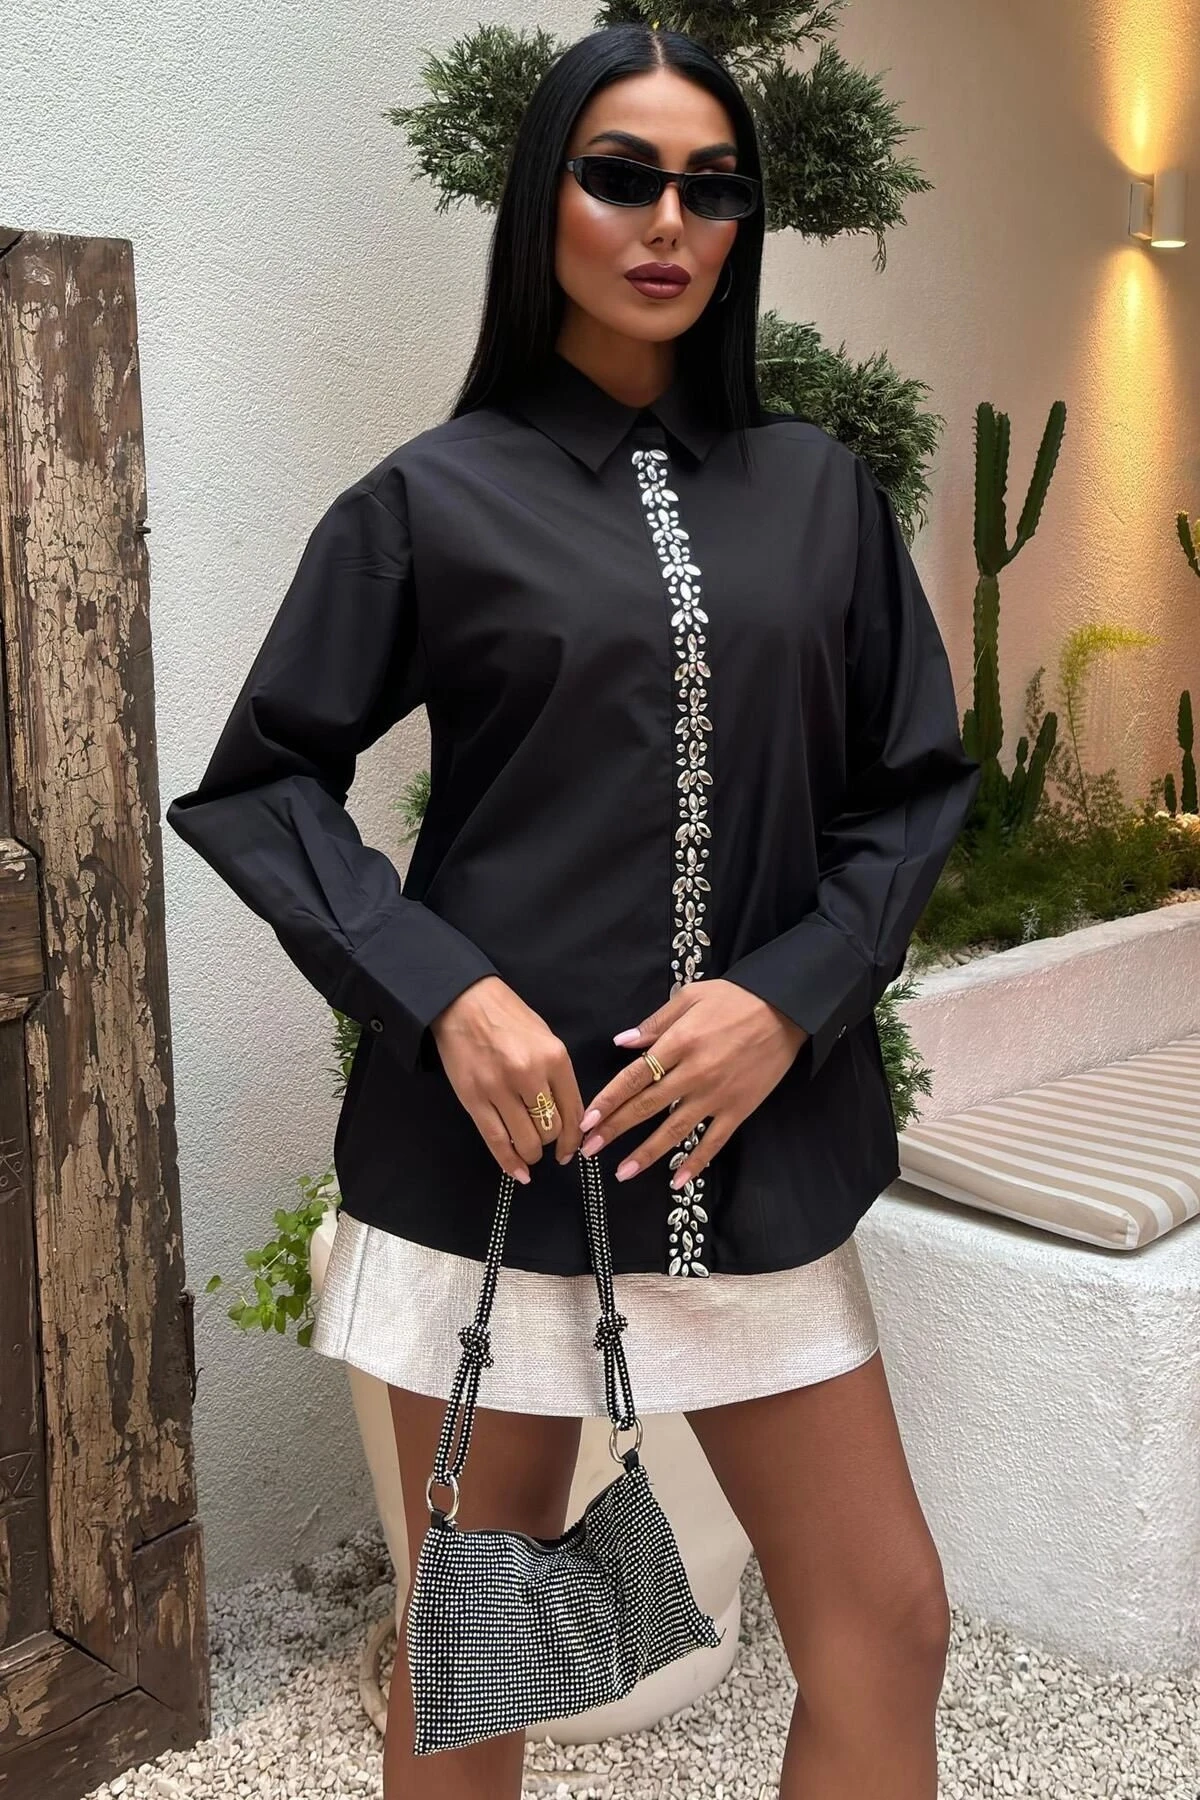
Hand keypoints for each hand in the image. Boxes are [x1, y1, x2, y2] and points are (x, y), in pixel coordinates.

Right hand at [430, 976, 585, 1184]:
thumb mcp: (545, 1038)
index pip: (574, 1111)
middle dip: (550, 1142)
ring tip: (529, 1151)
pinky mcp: (474, 1100)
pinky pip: (496, 1141)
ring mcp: (499, 1089)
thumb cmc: (507, 1016)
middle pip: (551, 1129)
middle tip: (544, 1142)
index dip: (574, 1138)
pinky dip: (510, 1163)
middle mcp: (530, 1075)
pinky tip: (518, 1172)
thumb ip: (557, 1076)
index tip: (571, 1150)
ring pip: (527, 1141)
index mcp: (554, 1057)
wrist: (463, 1001)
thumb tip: (569, 1117)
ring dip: (531, 1153)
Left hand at [577, 981, 808, 1188]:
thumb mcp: (690, 996)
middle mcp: (694, 1073)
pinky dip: (695, 1162)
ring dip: (647, 1154)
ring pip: (675, 1131)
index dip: (608, 1100)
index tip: (588, 1119)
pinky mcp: (739, 1109)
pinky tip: (677, 1181)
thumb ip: (655, 1023)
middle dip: (615, 1129)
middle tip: (589, 1149)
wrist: (786, 1010)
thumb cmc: (735, 998)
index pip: (634, 1077)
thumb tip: (622, 1042)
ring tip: (623, 1173)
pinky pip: (714, 1142)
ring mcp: (717, 1095)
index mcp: (680, 1043)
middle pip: (647, 1106)